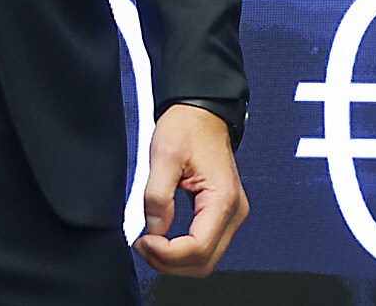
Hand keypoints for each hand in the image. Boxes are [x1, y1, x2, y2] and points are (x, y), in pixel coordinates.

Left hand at [135, 103, 247, 276]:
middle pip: (205, 262)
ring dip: (175, 260)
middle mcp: (233, 212)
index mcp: (222, 199)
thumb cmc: (187, 127)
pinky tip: (161, 239)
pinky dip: (182, 251)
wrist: (202, 113)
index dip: (168, 254)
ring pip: (206, 259)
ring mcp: (230, 215)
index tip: (143, 242)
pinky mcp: (221, 213)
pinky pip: (205, 245)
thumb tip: (154, 229)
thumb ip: (157, 195)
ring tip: (148, 243)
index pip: (199, 248)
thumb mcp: (164, 155)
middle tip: (141, 246)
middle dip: (170, 262)